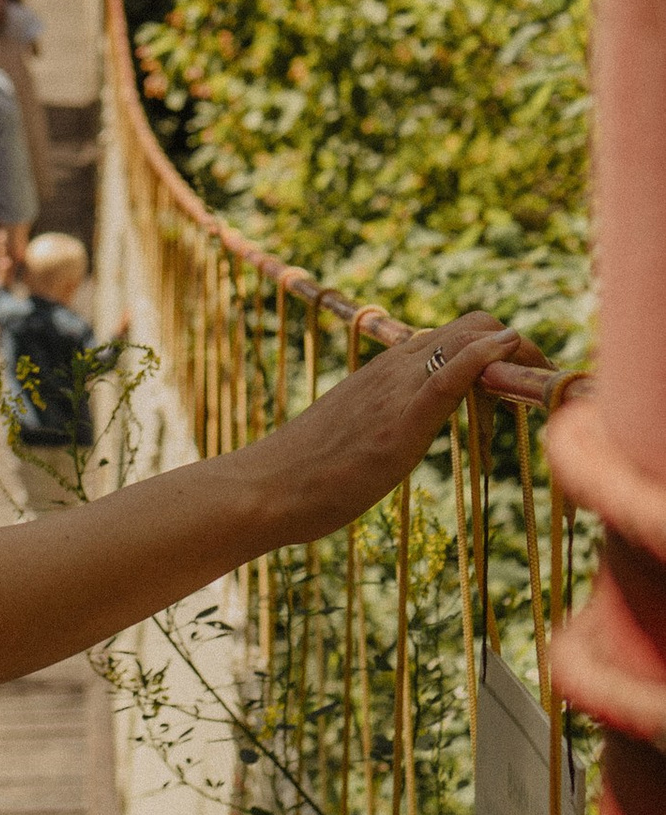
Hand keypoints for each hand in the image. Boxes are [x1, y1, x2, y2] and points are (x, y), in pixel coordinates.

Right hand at [237, 312, 533, 548]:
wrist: (264, 488)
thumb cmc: (306, 475)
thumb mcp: (358, 437)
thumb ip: (387, 422)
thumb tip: (400, 431)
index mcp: (384, 372)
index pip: (455, 336)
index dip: (500, 348)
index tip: (528, 379)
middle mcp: (392, 368)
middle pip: (472, 325)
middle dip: (522, 347)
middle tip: (550, 385)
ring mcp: (394, 389)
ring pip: (467, 339)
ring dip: (518, 351)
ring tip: (550, 379)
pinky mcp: (398, 419)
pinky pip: (449, 373)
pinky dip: (485, 356)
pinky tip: (508, 353)